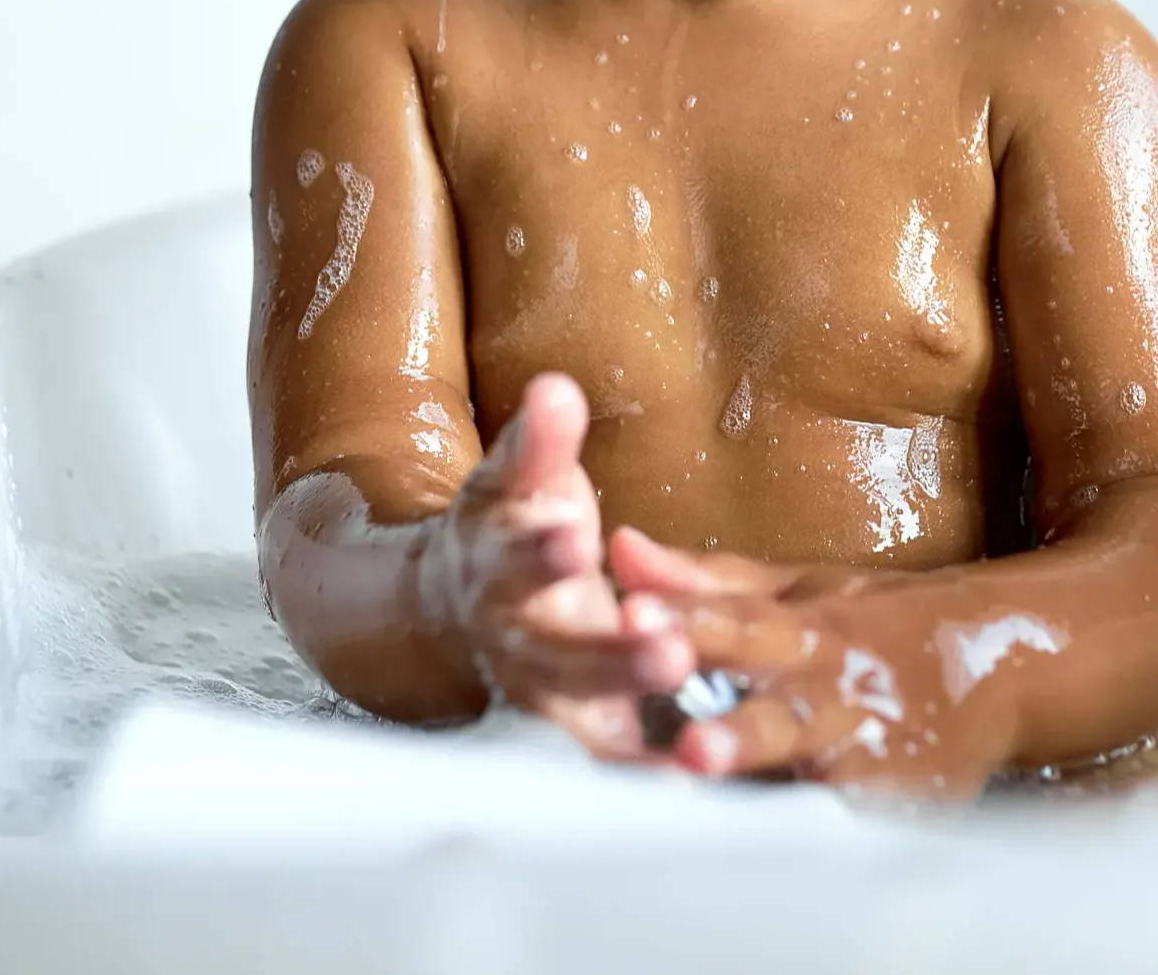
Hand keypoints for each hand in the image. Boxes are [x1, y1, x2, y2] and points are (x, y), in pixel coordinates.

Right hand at [418, 373, 694, 759]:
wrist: (463, 606)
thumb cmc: (513, 528)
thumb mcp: (518, 480)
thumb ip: (540, 441)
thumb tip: (555, 388)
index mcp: (496, 567)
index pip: (514, 557)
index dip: (540, 550)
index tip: (572, 535)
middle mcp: (516, 638)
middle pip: (556, 652)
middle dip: (609, 651)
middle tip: (663, 644)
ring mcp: (545, 691)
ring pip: (585, 707)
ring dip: (634, 700)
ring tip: (688, 679)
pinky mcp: (578, 725)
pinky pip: (613, 755)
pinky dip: (647, 768)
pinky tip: (694, 770)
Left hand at [609, 528, 1020, 794]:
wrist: (995, 663)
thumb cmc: (873, 622)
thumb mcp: (801, 587)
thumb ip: (708, 580)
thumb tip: (619, 546)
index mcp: (809, 630)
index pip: (740, 622)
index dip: (687, 621)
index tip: (631, 613)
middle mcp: (833, 692)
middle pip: (777, 711)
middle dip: (735, 730)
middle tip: (686, 743)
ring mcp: (865, 753)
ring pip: (811, 774)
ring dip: (765, 778)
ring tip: (711, 780)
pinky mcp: (892, 803)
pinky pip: (846, 825)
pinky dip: (815, 833)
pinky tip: (766, 852)